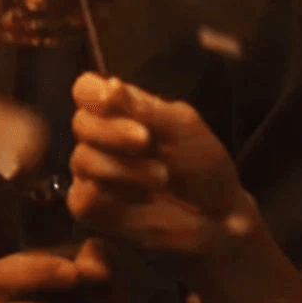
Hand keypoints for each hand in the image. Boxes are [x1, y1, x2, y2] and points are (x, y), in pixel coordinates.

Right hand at [67, 73, 259, 263]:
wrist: (220, 218)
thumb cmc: (203, 166)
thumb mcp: (183, 128)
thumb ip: (145, 109)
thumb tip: (109, 84)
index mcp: (119, 111)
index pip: (85, 90)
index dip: (91, 92)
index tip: (110, 98)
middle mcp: (100, 140)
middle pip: (81, 123)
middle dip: (113, 131)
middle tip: (147, 141)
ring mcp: (93, 174)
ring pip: (83, 159)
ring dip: (124, 167)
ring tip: (162, 176)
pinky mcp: (91, 208)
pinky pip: (83, 196)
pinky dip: (113, 194)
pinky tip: (143, 198)